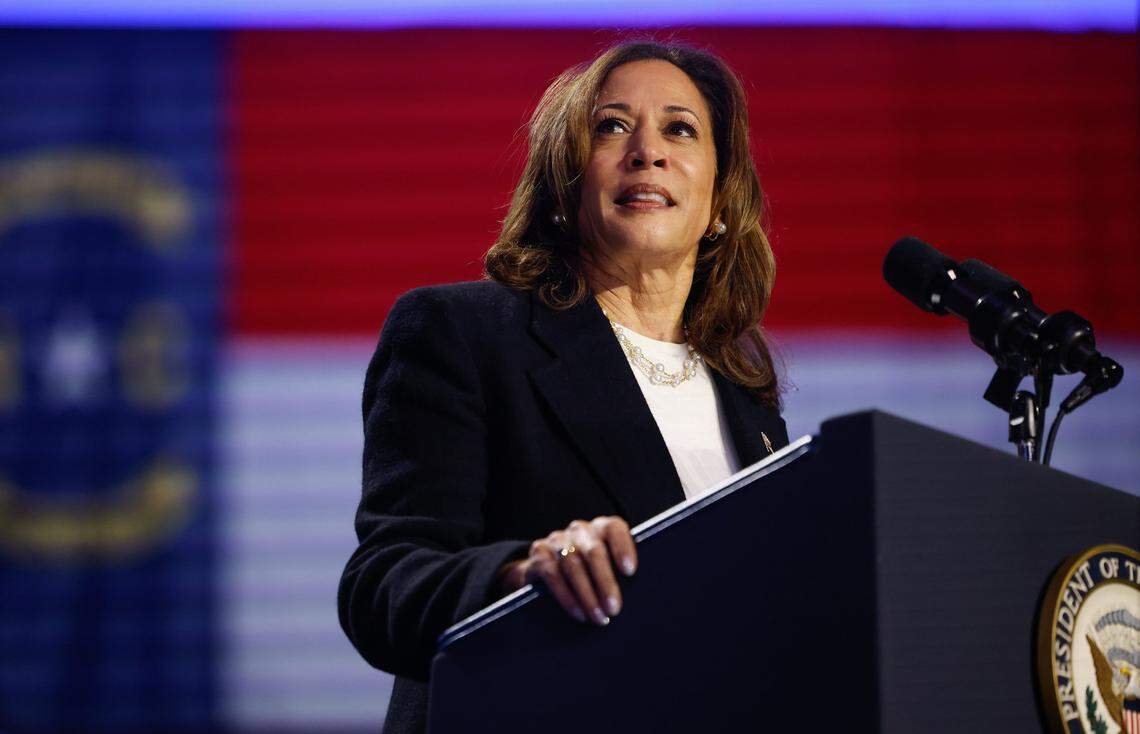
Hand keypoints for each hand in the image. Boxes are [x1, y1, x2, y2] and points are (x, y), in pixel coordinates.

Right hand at [497, 516, 636, 625]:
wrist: (546, 572)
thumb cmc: (591, 574)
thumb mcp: (607, 569)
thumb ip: (620, 573)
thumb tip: (642, 597)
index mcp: (602, 528)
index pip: (614, 528)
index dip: (623, 547)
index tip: (630, 571)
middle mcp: (580, 530)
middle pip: (594, 551)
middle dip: (605, 582)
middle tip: (614, 608)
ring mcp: (558, 540)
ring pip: (573, 564)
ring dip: (587, 595)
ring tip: (599, 618)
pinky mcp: (539, 553)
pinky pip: (552, 574)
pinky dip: (567, 597)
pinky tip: (579, 614)